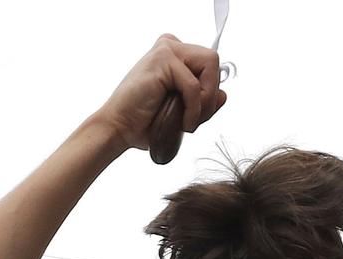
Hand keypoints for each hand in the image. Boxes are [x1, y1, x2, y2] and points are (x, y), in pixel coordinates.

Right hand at [94, 34, 226, 155]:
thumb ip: (204, 102)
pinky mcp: (162, 59)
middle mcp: (170, 46)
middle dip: (210, 95)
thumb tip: (223, 95)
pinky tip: (181, 122)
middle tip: (193, 118)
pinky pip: (194, 85)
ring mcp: (166, 49)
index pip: (209, 65)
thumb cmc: (144, 122)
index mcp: (174, 55)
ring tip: (187, 120)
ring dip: (204, 101)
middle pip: (213, 61)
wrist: (119, 129)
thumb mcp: (182, 112)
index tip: (196, 113)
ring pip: (209, 67)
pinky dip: (193, 109)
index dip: (210, 91)